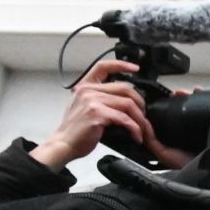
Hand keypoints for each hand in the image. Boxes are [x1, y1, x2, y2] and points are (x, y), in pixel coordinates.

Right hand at [34, 58, 154, 169]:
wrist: (65, 143)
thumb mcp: (84, 107)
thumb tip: (125, 100)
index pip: (103, 67)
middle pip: (125, 88)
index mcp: (85, 86)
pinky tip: (137, 136)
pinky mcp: (97, 113)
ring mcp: (92, 101)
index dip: (121, 65)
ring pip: (128, 104)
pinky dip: (135, 129)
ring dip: (140, 119)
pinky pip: (125, 119)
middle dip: (140, 103)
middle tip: (144, 116)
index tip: (135, 68)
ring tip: (142, 130)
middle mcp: (88, 90)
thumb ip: (100, 98)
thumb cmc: (77, 130)